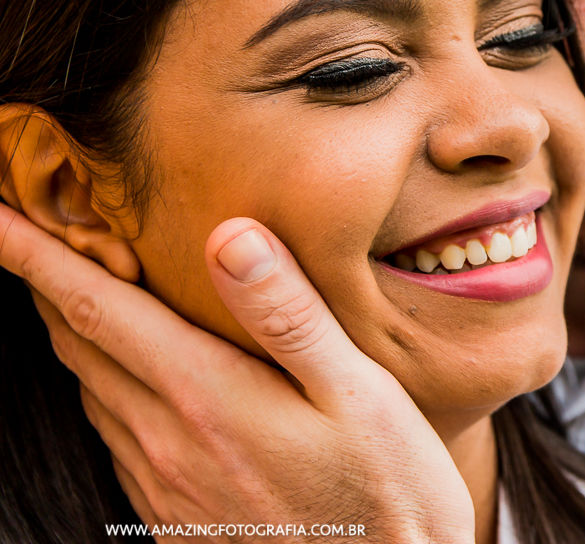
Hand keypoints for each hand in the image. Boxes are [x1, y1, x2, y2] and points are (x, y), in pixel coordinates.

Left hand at [0, 205, 474, 543]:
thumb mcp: (358, 390)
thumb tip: (229, 235)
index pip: (98, 309)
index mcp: (206, 395)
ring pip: (91, 389)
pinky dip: (104, 385)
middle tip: (35, 231)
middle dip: (48, 283)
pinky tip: (130, 374)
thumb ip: (288, 314)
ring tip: (79, 290)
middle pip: (80, 344)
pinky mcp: (173, 514)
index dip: (37, 256)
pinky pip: (114, 435)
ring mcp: (163, 483)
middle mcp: (167, 440)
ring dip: (74, 333)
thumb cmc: (388, 486)